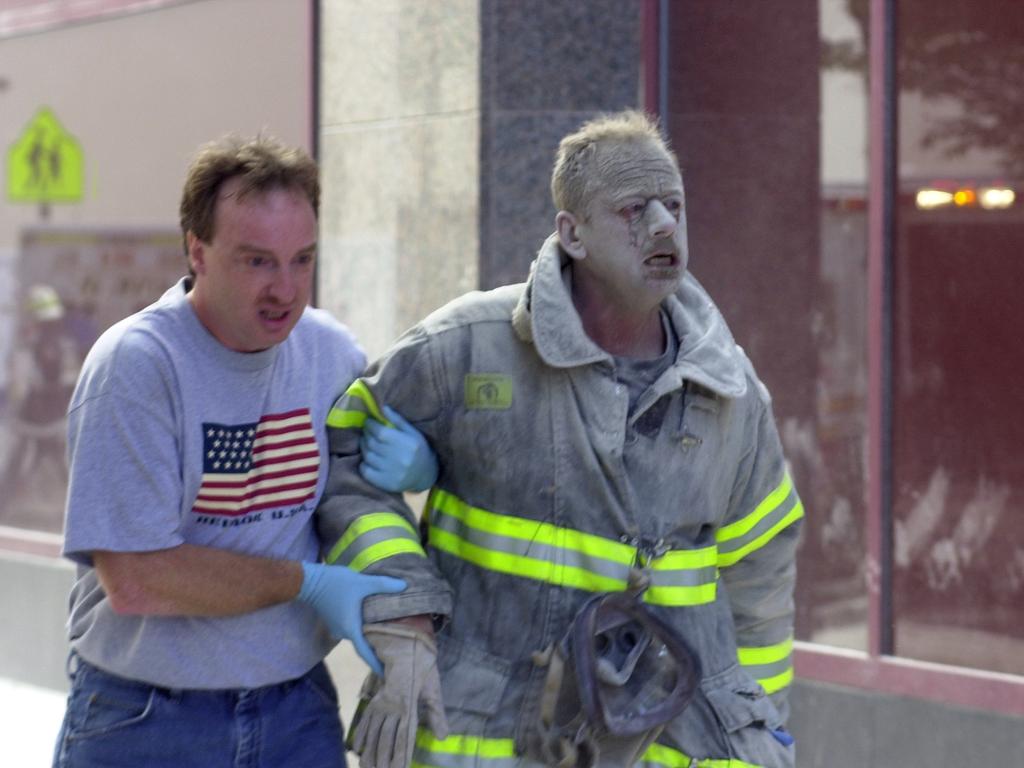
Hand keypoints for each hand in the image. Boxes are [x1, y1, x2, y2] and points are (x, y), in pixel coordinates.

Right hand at [296, 562, 405, 674]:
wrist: (310, 581)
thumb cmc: (336, 584)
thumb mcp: (362, 583)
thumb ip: (383, 585)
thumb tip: (405, 586)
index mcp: (351, 629)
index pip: (365, 653)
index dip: (376, 665)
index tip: (387, 675)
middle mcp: (343, 633)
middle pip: (363, 646)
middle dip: (377, 650)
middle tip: (394, 653)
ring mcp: (337, 627)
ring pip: (357, 636)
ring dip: (369, 638)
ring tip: (387, 636)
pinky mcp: (334, 620)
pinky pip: (351, 629)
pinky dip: (362, 630)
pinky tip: (372, 622)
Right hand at [351, 622, 448, 767]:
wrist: (404, 644)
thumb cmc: (423, 667)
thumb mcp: (434, 689)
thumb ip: (437, 714)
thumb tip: (443, 737)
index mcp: (408, 706)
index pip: (403, 738)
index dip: (401, 756)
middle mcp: (391, 707)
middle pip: (385, 739)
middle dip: (382, 761)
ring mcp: (380, 704)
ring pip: (373, 733)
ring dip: (370, 753)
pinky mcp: (374, 700)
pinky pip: (365, 720)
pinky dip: (360, 736)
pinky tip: (356, 749)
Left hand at [359, 405, 438, 492]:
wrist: (425, 475)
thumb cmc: (419, 450)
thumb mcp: (413, 433)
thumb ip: (398, 420)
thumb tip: (382, 407)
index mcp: (407, 444)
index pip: (380, 432)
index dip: (370, 425)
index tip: (368, 421)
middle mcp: (399, 459)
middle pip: (372, 443)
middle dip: (366, 434)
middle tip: (366, 431)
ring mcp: (391, 472)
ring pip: (367, 456)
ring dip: (363, 447)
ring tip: (366, 442)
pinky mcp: (385, 483)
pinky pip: (366, 471)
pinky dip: (364, 463)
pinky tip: (368, 458)